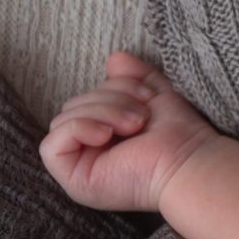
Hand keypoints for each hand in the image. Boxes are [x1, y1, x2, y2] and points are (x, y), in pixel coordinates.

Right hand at [40, 51, 219, 211]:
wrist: (187, 160)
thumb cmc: (178, 132)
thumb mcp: (155, 94)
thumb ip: (134, 77)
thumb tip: (114, 58)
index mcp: (103, 132)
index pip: (87, 96)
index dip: (114, 87)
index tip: (147, 98)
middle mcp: (88, 150)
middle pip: (73, 105)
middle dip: (109, 101)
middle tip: (141, 117)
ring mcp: (79, 166)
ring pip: (63, 120)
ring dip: (103, 113)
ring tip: (134, 125)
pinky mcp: (73, 180)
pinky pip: (51, 144)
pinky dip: (80, 129)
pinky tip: (106, 135)